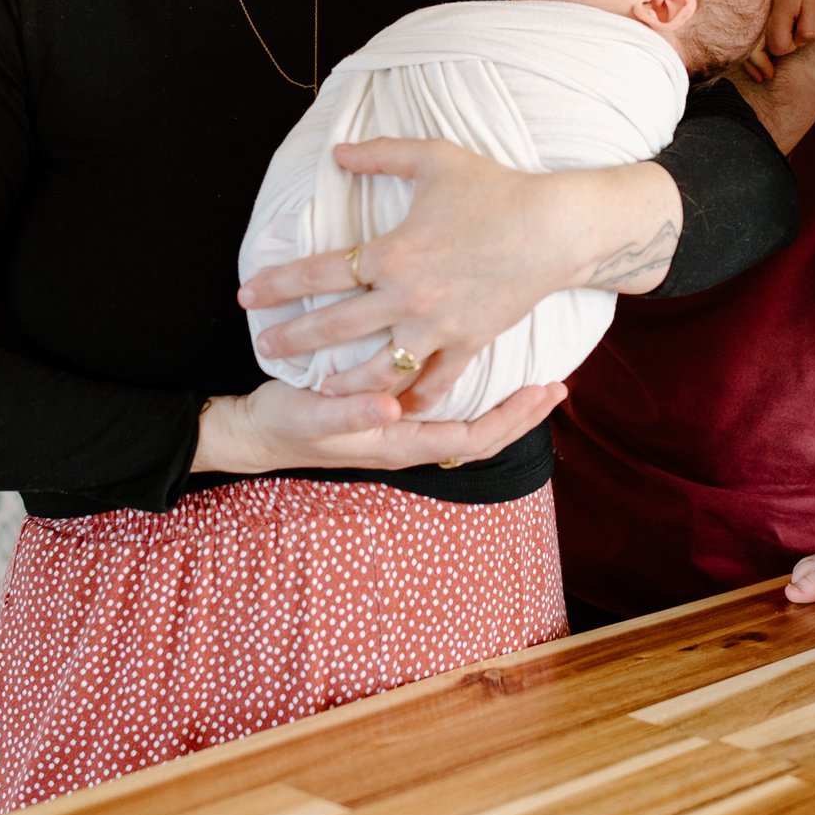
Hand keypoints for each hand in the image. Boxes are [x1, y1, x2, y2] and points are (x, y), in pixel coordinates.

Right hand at [192, 378, 564, 472]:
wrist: (256, 432)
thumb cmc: (285, 424)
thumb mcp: (312, 415)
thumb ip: (350, 411)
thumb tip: (393, 406)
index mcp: (400, 442)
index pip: (476, 436)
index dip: (515, 417)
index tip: (548, 390)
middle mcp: (409, 439)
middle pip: (483, 434)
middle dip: (523, 414)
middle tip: (558, 384)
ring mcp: (402, 429)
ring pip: (469, 423)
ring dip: (503, 404)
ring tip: (532, 376)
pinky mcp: (392, 413)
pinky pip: (446, 409)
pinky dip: (473, 395)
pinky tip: (480, 372)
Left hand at [238, 140, 658, 413]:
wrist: (555, 227)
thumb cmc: (495, 188)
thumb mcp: (433, 159)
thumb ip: (379, 155)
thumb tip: (337, 153)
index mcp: (391, 253)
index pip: (317, 272)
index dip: (278, 284)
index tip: (248, 294)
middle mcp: (407, 297)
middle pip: (335, 328)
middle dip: (293, 339)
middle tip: (265, 347)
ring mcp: (438, 327)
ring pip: (378, 369)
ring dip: (343, 381)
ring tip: (320, 386)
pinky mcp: (469, 343)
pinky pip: (434, 382)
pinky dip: (411, 399)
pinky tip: (392, 408)